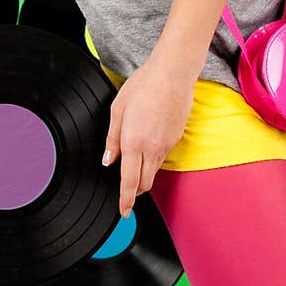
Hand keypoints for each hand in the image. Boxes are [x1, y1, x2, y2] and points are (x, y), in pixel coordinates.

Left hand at [102, 52, 195, 218]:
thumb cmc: (143, 86)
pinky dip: (154, 159)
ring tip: (136, 163)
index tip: (123, 211)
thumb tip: (109, 160)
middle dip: (136, 191)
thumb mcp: (118, 108)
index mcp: (133, 142)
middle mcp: (151, 148)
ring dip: (145, 174)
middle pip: (145, 183)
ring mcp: (166, 145)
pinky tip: (149, 143)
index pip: (129, 181)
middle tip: (127, 191)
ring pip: (154, 171)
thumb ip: (112, 138)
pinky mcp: (176, 138)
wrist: (173, 74)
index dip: (126, 200)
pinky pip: (163, 157)